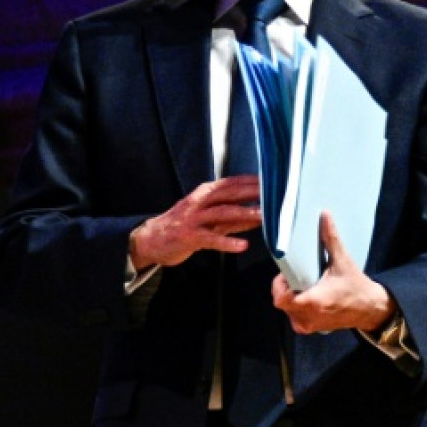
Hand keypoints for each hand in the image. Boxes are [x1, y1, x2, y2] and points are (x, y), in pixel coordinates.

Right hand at [129, 176, 262, 269]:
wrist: (152, 239)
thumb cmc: (185, 226)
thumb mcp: (210, 218)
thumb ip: (234, 218)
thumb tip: (260, 217)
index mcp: (205, 192)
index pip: (232, 183)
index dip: (252, 181)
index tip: (273, 180)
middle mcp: (200, 201)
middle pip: (230, 193)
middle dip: (253, 193)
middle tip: (275, 195)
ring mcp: (194, 218)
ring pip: (223, 212)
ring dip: (245, 214)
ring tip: (264, 218)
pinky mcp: (189, 236)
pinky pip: (211, 239)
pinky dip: (228, 242)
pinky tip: (243, 246)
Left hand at [272, 211, 394, 334]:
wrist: (369, 308)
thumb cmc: (355, 286)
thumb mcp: (343, 261)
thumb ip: (331, 238)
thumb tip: (324, 215)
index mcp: (313, 301)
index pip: (280, 298)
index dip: (279, 284)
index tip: (288, 273)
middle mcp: (307, 316)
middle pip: (282, 302)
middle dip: (286, 287)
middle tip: (297, 275)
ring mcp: (308, 325)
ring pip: (287, 310)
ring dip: (291, 297)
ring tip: (303, 285)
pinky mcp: (311, 328)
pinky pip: (294, 317)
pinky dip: (297, 307)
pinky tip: (308, 296)